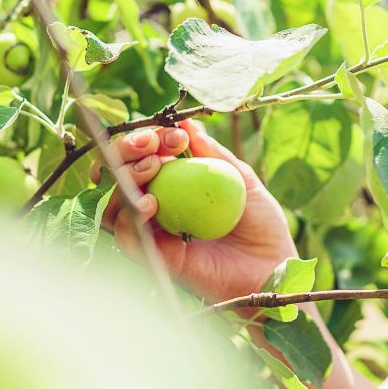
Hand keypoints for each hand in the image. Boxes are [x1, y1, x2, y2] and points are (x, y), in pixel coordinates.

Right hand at [93, 120, 297, 304]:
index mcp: (175, 184)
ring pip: (114, 203)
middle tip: (151, 146)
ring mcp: (154, 233)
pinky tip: (149, 204)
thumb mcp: (241, 179)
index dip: (150, 138)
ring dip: (124, 179)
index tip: (176, 135)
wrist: (273, 266)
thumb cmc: (261, 223)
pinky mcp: (156, 259)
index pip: (145, 155)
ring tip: (152, 169)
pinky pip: (127, 238)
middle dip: (126, 150)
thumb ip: (213, 153)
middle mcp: (157, 206)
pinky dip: (129, 217)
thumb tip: (187, 123)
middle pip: (119, 174)